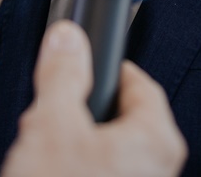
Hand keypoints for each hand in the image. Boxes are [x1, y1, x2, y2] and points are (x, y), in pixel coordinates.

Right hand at [0, 22, 186, 176]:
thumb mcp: (52, 126)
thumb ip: (63, 76)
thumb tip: (69, 38)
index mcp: (157, 140)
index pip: (138, 81)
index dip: (104, 68)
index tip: (78, 63)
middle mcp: (158, 170)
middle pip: (118, 118)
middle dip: (77, 115)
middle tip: (47, 120)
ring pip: (104, 153)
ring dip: (70, 149)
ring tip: (41, 160)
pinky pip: (97, 176)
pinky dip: (71, 172)